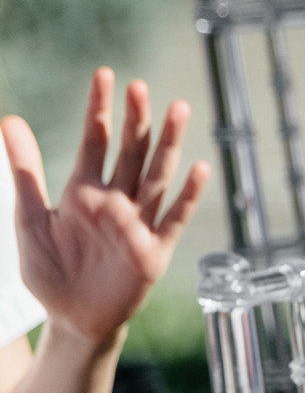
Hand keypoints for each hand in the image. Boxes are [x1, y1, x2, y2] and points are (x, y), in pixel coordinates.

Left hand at [4, 70, 206, 348]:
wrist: (71, 317)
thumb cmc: (50, 269)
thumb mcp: (28, 218)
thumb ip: (24, 171)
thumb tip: (9, 120)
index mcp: (85, 190)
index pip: (96, 140)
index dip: (100, 108)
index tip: (106, 75)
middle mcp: (117, 199)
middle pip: (132, 152)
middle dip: (137, 120)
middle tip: (140, 86)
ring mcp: (139, 222)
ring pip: (157, 176)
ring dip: (169, 145)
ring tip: (178, 110)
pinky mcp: (154, 250)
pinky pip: (174, 218)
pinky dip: (187, 195)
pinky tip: (197, 169)